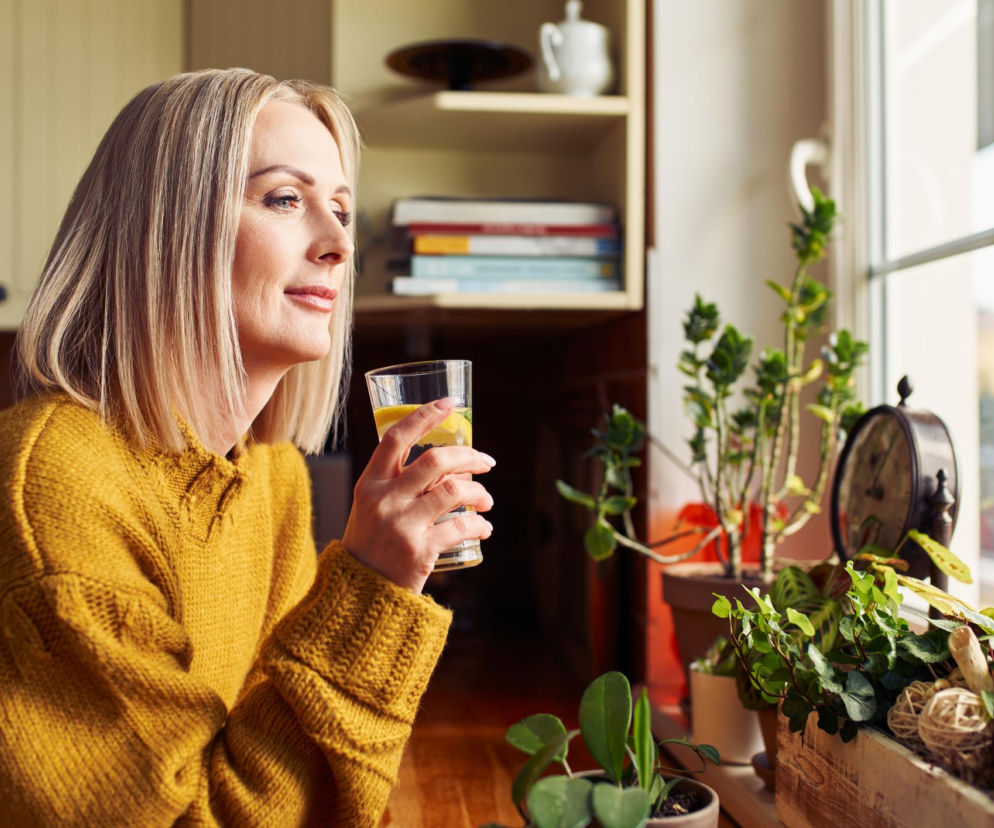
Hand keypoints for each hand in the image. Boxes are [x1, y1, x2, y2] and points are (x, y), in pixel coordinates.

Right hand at [342, 398, 494, 593]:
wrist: (358, 595)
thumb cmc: (371, 546)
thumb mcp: (371, 508)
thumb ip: (399, 485)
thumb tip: (448, 464)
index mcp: (370, 483)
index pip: (396, 437)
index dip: (425, 415)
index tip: (450, 403)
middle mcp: (384, 500)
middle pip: (435, 461)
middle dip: (469, 456)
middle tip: (487, 461)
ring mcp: (402, 525)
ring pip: (454, 491)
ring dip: (479, 492)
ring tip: (486, 500)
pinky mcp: (420, 551)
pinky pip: (461, 527)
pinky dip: (479, 524)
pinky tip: (484, 528)